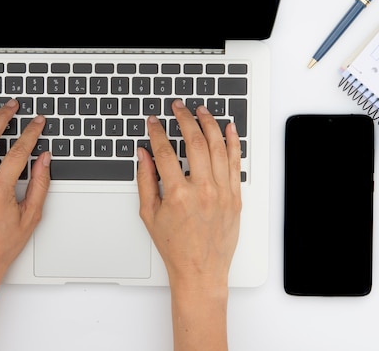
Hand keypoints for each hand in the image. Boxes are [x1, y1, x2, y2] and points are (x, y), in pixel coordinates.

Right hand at [137, 100, 241, 289]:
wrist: (200, 271)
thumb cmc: (175, 247)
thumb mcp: (149, 215)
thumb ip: (145, 180)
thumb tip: (142, 154)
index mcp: (178, 195)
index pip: (165, 151)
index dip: (157, 132)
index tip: (153, 122)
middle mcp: (203, 190)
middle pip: (194, 142)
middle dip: (184, 119)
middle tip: (178, 107)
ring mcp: (222, 192)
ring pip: (217, 147)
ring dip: (209, 124)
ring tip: (201, 111)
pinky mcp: (235, 197)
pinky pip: (236, 162)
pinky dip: (233, 142)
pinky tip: (228, 128)